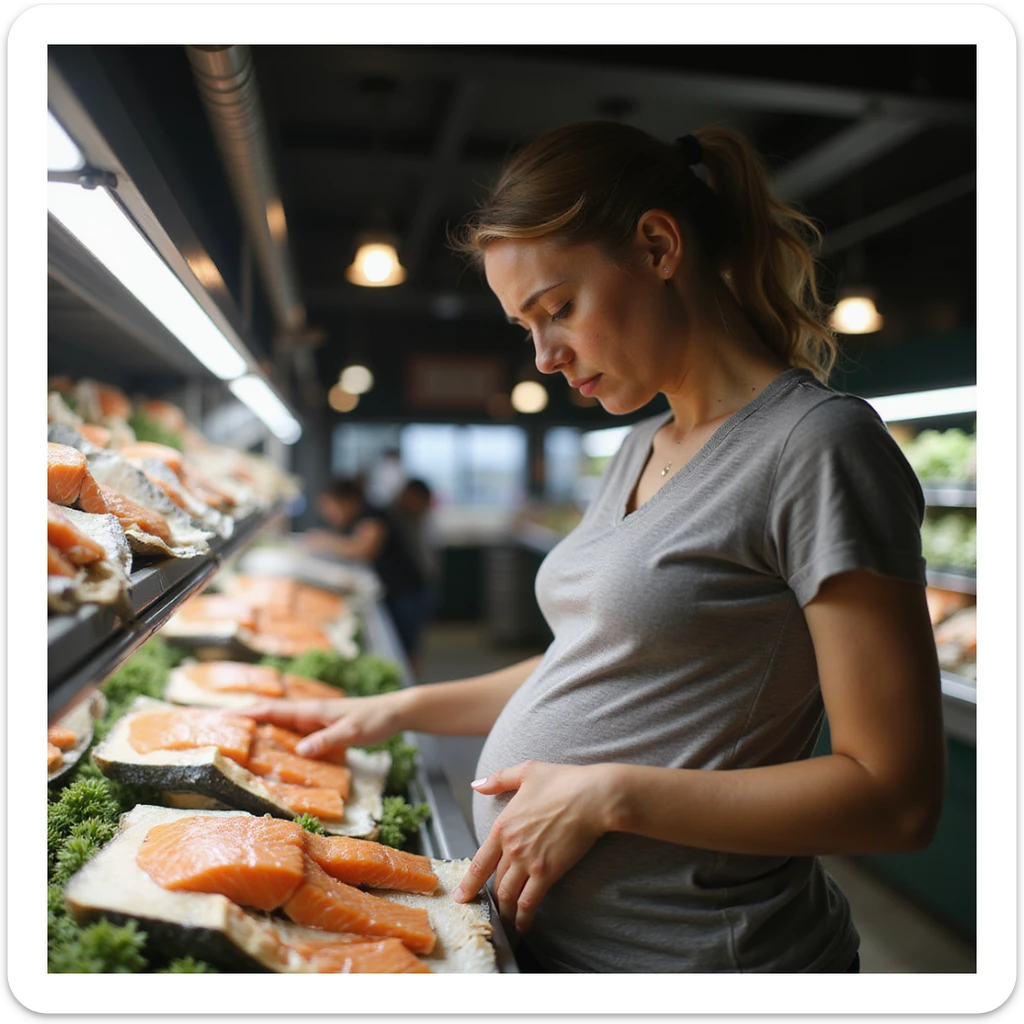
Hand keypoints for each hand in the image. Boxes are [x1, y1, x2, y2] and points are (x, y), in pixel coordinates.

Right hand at [234, 693, 407, 756]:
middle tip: (215, 729)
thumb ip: (328, 740)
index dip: (246, 712)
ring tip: (233, 741)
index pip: (272, 709)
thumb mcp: (352, 732)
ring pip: (279, 724)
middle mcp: (308, 714)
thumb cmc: (374, 720)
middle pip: (269, 715)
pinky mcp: (321, 729)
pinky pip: (292, 733)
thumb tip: (300, 752)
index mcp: (311, 711)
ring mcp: (314, 721)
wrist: (394, 713)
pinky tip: (270, 750)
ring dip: (258, 729)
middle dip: (243, 719)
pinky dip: (277, 738)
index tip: (220, 716)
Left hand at [452, 760, 613, 934]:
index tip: (461, 897)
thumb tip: (476, 785)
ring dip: (505, 912)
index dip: (468, 883)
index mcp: (503, 826)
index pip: (480, 862)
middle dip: (491, 898)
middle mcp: (511, 847)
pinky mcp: (547, 873)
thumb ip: (499, 779)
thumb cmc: (563, 781)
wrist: (592, 797)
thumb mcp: (527, 771)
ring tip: (506, 921)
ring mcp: (528, 862)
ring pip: (508, 895)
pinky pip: (529, 902)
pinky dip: (523, 916)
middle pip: (495, 881)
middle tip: (490, 909)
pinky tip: (523, 925)